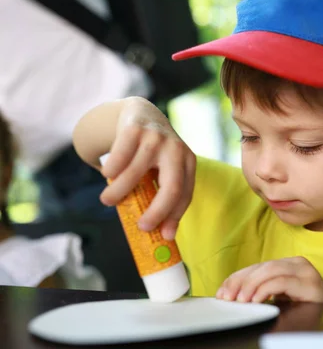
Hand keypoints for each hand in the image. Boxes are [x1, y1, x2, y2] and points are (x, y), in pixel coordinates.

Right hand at [98, 98, 195, 239]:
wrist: (142, 113)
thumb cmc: (153, 153)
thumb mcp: (164, 170)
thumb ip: (162, 195)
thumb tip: (162, 235)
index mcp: (188, 162)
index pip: (185, 194)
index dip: (175, 216)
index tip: (163, 236)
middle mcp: (176, 149)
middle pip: (171, 186)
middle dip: (157, 211)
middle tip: (141, 227)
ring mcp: (156, 138)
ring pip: (136, 173)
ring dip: (119, 192)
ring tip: (107, 201)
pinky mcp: (135, 129)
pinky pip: (120, 157)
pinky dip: (111, 170)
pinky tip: (107, 175)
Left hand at [216, 257, 322, 303]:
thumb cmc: (306, 311)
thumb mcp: (281, 299)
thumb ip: (263, 291)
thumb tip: (233, 295)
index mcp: (290, 265)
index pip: (258, 267)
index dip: (237, 278)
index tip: (222, 292)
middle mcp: (298, 264)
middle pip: (262, 267)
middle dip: (240, 281)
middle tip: (226, 297)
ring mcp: (306, 272)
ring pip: (270, 270)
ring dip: (250, 286)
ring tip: (240, 301)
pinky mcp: (310, 284)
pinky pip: (282, 281)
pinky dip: (265, 290)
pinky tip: (256, 301)